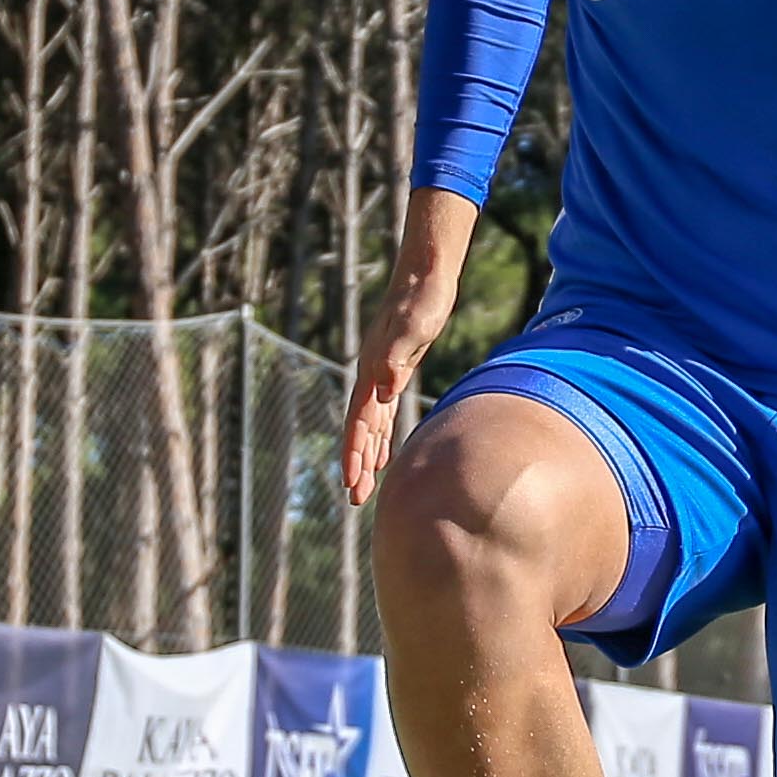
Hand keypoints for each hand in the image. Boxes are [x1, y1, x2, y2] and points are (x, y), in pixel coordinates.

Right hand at [338, 195, 476, 508]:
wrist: (425, 277)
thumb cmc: (422, 301)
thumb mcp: (414, 328)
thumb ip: (397, 358)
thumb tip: (387, 390)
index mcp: (372, 371)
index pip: (359, 421)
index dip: (354, 453)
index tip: (351, 482)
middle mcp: (371, 377)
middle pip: (360, 429)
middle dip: (356, 465)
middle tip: (356, 500)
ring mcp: (381, 375)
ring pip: (370, 425)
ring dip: (366, 456)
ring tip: (364, 487)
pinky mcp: (394, 372)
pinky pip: (382, 415)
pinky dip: (380, 437)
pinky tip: (383, 456)